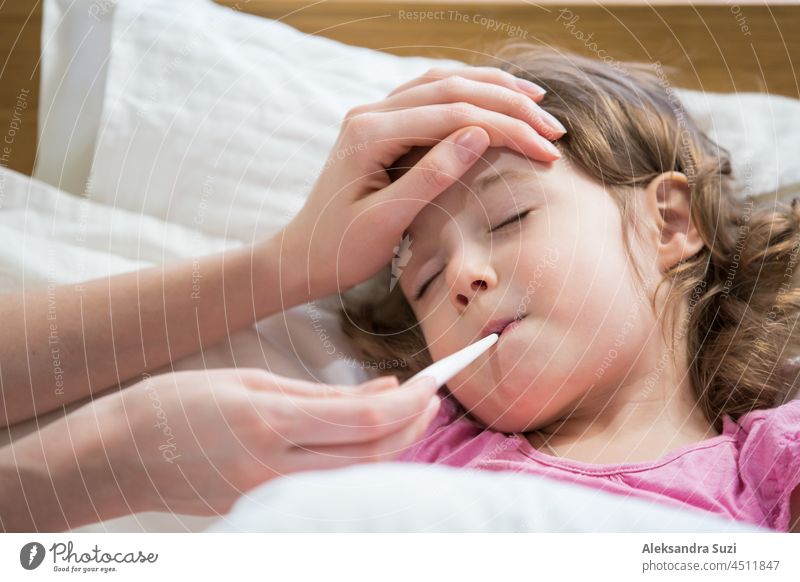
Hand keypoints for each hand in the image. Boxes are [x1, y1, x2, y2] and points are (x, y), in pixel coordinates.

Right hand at [6, 369, 438, 527]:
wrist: (117, 456)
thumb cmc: (175, 404)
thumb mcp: (249, 381)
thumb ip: (320, 394)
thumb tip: (381, 392)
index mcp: (268, 425)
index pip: (364, 421)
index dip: (409, 403)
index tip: (432, 382)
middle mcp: (274, 469)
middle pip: (371, 456)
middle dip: (413, 426)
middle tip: (433, 395)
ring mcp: (270, 496)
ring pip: (357, 475)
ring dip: (395, 444)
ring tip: (412, 412)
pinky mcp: (265, 507)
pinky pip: (329, 484)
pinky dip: (361, 460)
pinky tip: (370, 436)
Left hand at [279, 66, 565, 300]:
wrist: (301, 257)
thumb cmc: (338, 249)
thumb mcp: (385, 222)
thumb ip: (429, 176)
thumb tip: (478, 135)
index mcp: (369, 134)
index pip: (453, 115)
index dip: (506, 127)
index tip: (546, 149)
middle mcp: (370, 113)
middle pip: (452, 88)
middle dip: (509, 104)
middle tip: (553, 128)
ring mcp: (373, 115)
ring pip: (442, 82)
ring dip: (493, 88)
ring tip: (536, 100)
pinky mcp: (380, 125)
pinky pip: (430, 95)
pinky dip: (468, 93)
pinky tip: (493, 99)